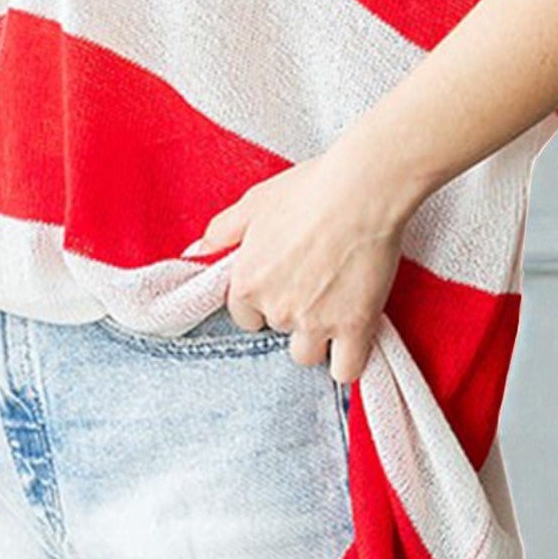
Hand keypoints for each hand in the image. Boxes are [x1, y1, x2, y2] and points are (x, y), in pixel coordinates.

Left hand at [180, 152, 406, 384]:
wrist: (362, 191)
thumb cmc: (309, 189)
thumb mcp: (254, 202)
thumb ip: (221, 231)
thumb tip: (195, 253)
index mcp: (247, 281)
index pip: (244, 316)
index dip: (263, 301)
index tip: (282, 285)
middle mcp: (275, 308)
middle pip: (276, 331)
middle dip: (291, 315)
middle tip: (312, 286)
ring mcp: (315, 321)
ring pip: (306, 354)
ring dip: (317, 339)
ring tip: (333, 310)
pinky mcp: (353, 327)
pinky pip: (345, 369)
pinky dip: (348, 361)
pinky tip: (352, 342)